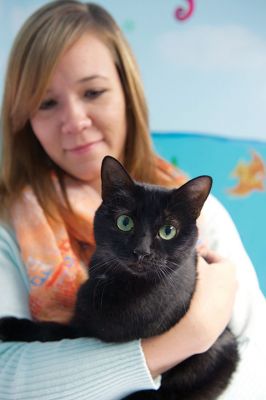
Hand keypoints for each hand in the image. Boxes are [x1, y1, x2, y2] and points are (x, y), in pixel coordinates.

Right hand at [142, 251, 237, 377]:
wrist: (202, 324)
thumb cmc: (198, 288)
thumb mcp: (195, 263)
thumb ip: (194, 252)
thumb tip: (193, 246)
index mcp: (229, 267)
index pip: (209, 255)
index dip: (195, 256)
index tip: (184, 260)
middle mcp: (233, 281)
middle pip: (212, 270)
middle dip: (199, 270)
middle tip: (184, 273)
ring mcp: (229, 298)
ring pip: (211, 286)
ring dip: (200, 285)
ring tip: (186, 288)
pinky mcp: (224, 313)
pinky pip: (211, 300)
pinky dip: (203, 299)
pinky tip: (192, 302)